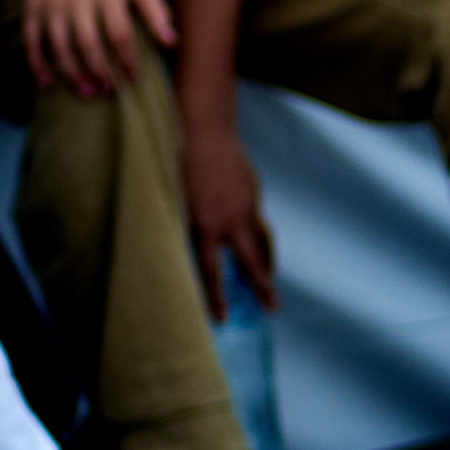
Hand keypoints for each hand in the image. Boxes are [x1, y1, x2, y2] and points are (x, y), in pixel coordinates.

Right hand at [22, 0, 175, 95]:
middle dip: (99, 71)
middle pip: (88, 42)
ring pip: (60, 45)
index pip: (120, 33)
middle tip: (108, 91)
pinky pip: (32, 40)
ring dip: (72, 74)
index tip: (133, 80)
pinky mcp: (33, 7)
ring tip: (87, 92)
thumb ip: (155, 10)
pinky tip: (47, 84)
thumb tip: (171, 42)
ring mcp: (54, 2)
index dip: (127, 61)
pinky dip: (38, 64)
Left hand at [181, 116, 275, 319]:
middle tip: (273, 308)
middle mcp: (230, 220)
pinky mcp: (253, 191)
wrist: (204, 129)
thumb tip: (199, 246)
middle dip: (263, 286)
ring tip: (270, 278)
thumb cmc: (179, 163)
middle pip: (252, 261)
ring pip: (263, 240)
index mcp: (205, 225)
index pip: (212, 271)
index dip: (217, 297)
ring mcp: (246, 205)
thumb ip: (189, 226)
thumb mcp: (175, 201)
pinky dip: (254, 228)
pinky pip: (255, 217)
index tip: (224, 319)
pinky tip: (249, 229)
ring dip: (267, 261)